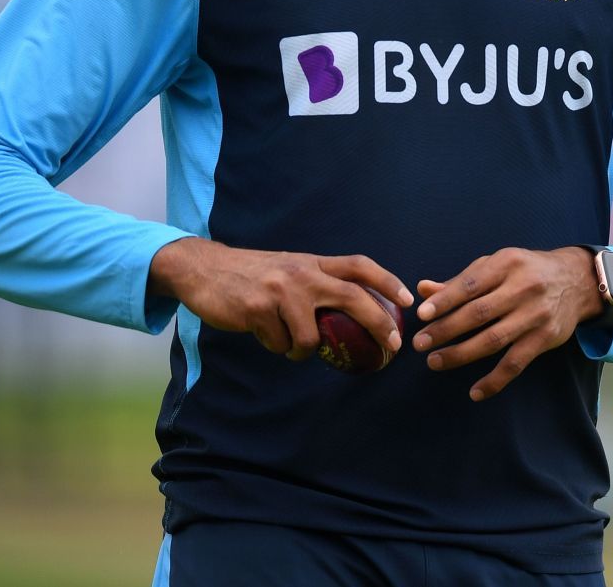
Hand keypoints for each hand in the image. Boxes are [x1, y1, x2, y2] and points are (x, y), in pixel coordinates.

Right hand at [149, 238, 409, 361]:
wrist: (203, 269)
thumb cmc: (250, 275)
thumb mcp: (288, 270)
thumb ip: (315, 285)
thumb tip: (347, 316)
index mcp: (312, 262)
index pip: (359, 265)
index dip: (387, 281)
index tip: (408, 300)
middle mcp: (302, 273)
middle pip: (354, 297)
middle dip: (378, 323)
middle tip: (391, 346)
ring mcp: (281, 290)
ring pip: (312, 336)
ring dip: (302, 349)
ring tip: (287, 342)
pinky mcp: (259, 309)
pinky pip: (281, 344)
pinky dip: (276, 347)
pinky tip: (262, 333)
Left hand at [410, 247, 602, 401]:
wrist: (577, 281)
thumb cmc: (526, 271)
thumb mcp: (496, 266)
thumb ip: (460, 281)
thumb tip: (423, 290)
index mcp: (507, 264)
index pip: (471, 284)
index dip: (446, 300)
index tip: (422, 314)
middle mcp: (523, 288)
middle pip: (479, 313)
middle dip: (446, 329)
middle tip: (420, 343)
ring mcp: (535, 315)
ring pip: (494, 340)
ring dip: (461, 354)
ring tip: (435, 361)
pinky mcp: (545, 338)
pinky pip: (516, 363)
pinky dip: (495, 380)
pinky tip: (475, 392)